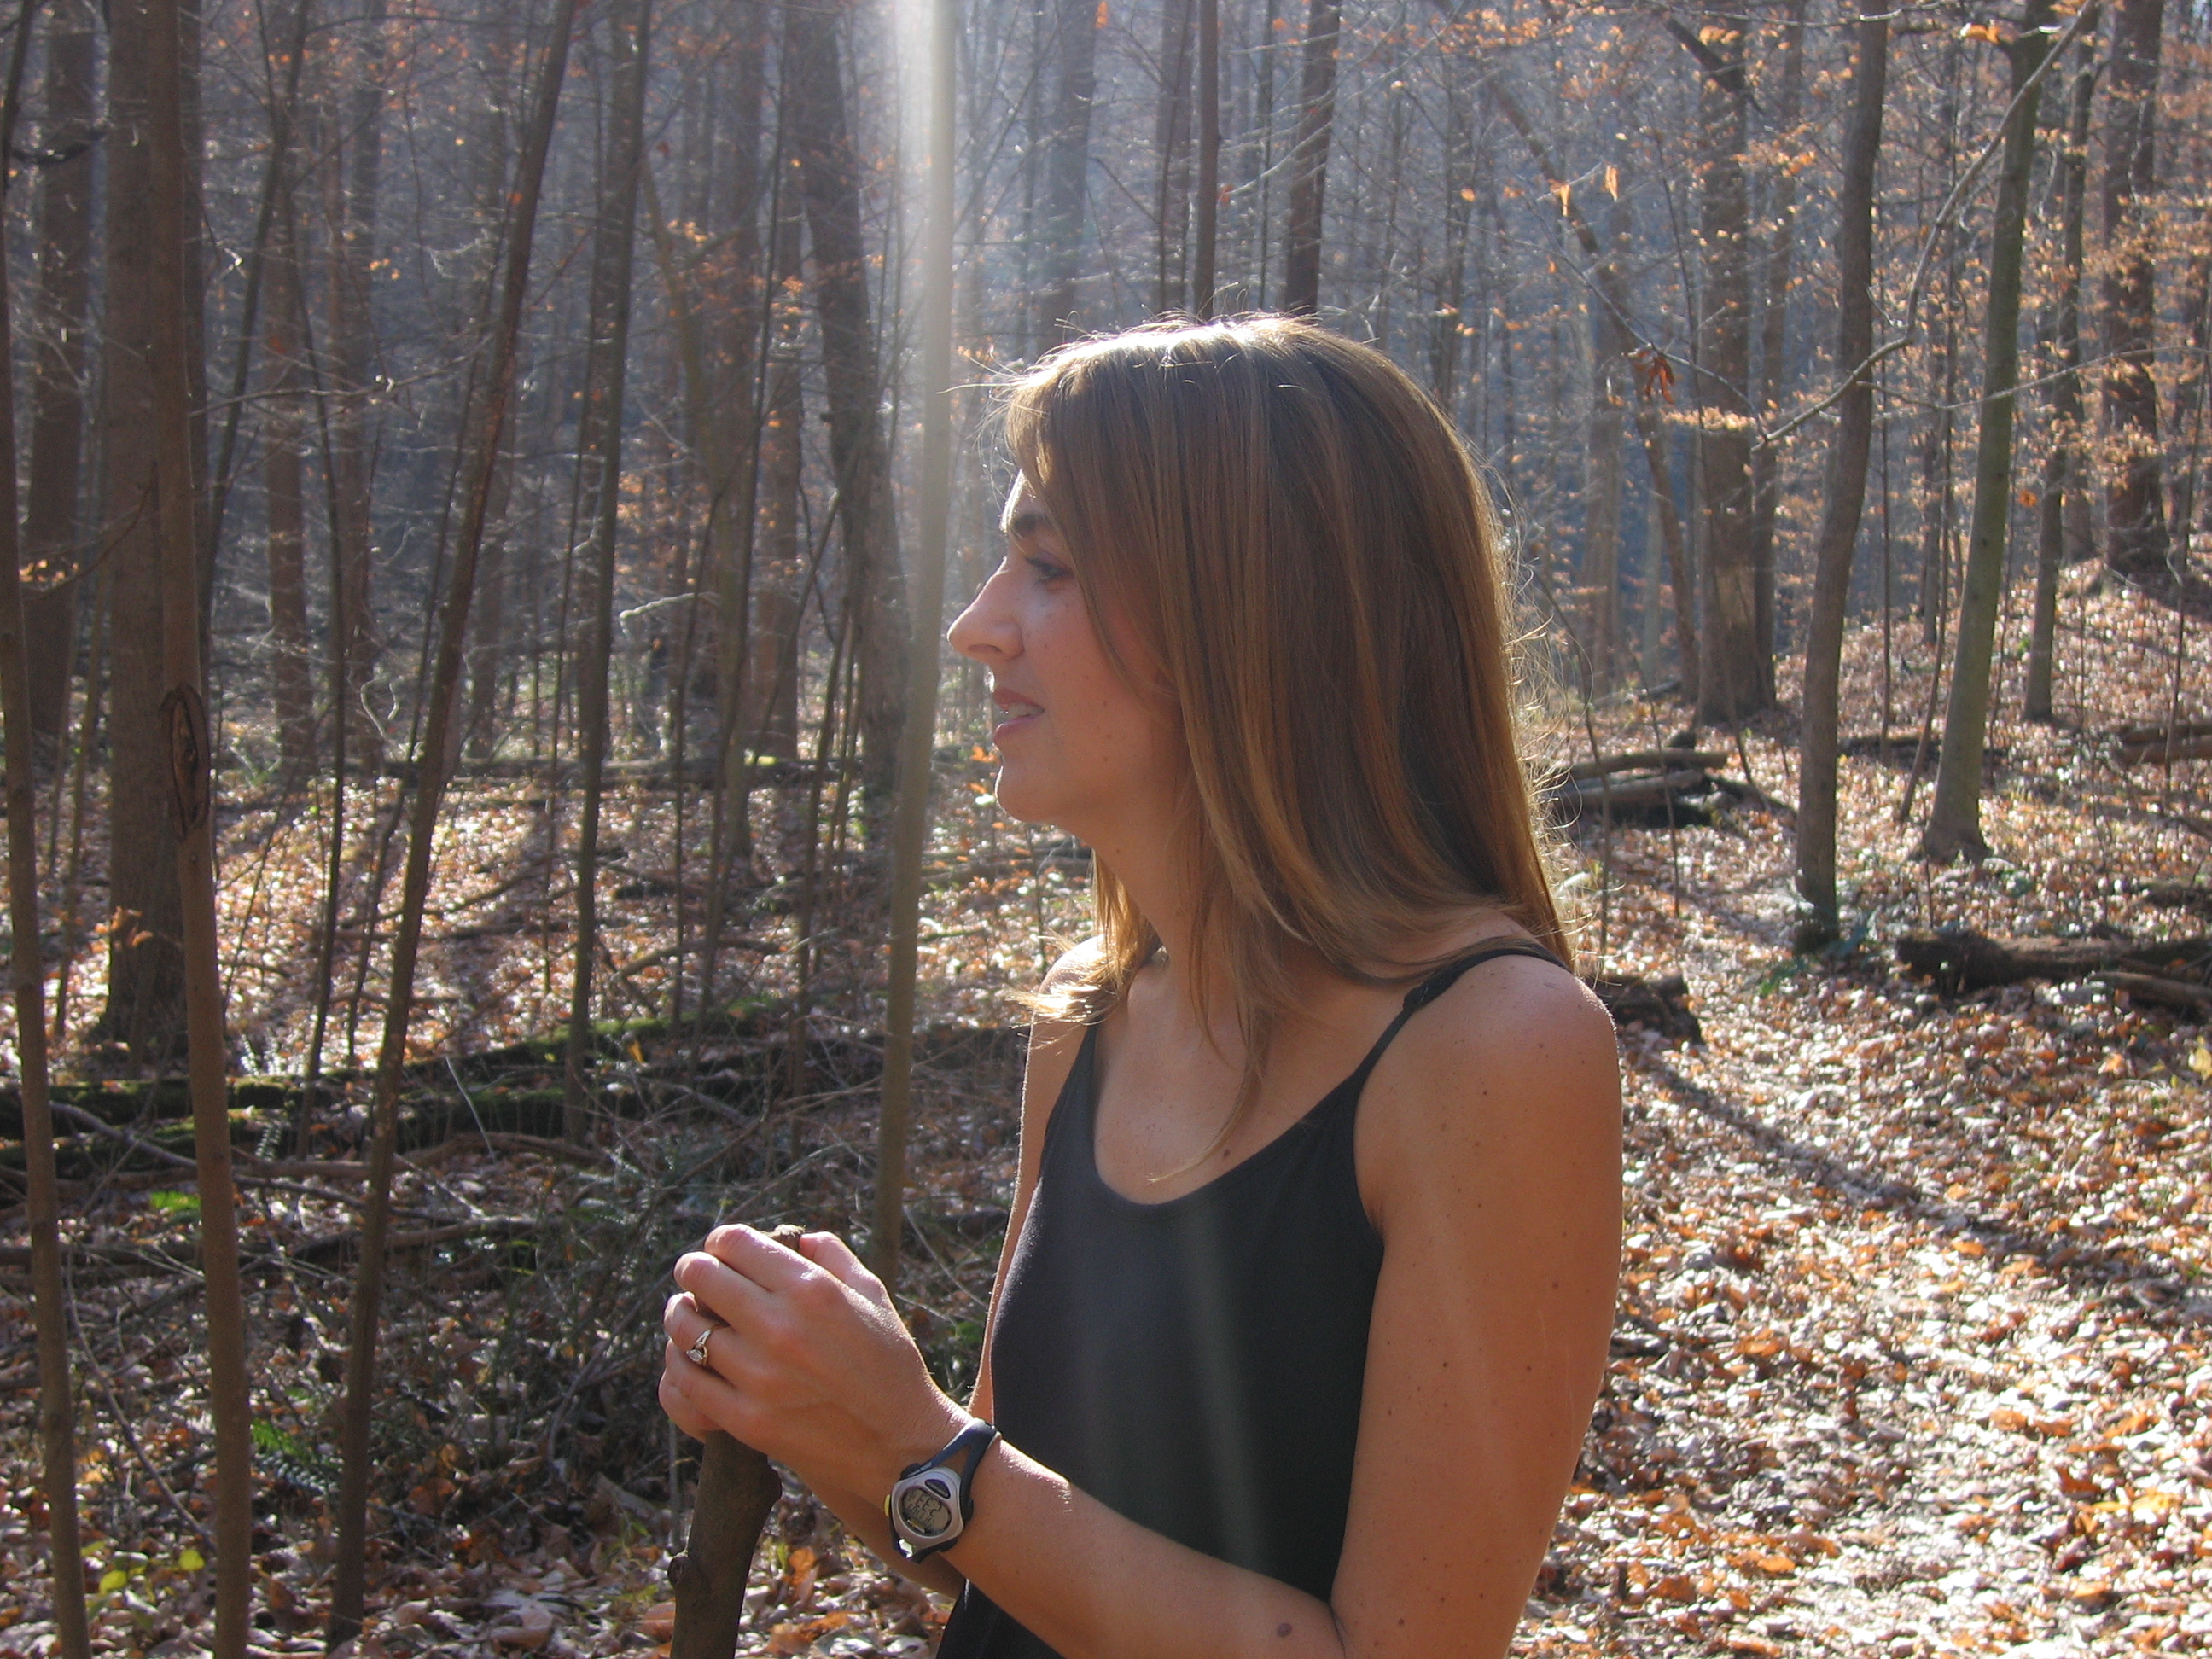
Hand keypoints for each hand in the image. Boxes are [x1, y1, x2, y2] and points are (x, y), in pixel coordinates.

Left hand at [658, 1226, 966, 1502]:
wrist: (898, 1446)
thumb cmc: (889, 1365)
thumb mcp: (873, 1295)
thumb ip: (834, 1256)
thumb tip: (799, 1239)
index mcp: (812, 1290)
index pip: (736, 1244)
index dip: (721, 1240)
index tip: (719, 1247)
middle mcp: (780, 1328)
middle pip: (701, 1277)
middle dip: (693, 1269)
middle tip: (695, 1274)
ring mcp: (758, 1377)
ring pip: (685, 1327)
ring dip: (680, 1312)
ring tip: (686, 1311)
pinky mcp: (744, 1420)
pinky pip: (685, 1381)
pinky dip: (677, 1361)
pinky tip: (686, 1355)